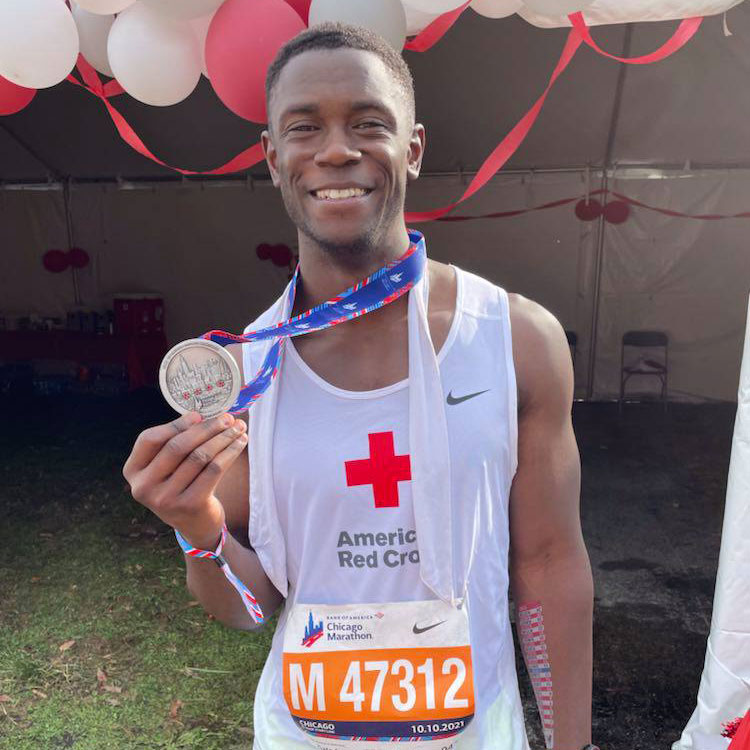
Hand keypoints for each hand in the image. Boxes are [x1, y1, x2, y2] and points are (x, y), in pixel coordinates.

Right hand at [122, 411, 247, 548]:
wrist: (195, 524)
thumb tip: (203, 416)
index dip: (175, 424)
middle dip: (206, 428)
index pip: (149, 439)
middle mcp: (144, 487)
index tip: (199, 415)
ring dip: (223, 438)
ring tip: (238, 427)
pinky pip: (214, 470)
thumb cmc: (182, 485)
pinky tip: (240, 443)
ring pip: (200, 456)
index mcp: (133, 471)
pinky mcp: (190, 504)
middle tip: (227, 418)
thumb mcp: (168, 467)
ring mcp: (166, 498)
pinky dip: (230, 452)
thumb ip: (176, 442)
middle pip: (178, 446)